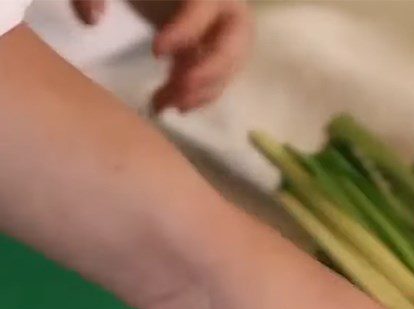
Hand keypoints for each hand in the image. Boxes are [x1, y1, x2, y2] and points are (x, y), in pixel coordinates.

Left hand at [71, 0, 251, 113]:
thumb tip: (91, 19)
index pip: (203, 6)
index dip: (185, 31)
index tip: (156, 53)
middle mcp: (225, 5)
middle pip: (234, 43)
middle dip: (208, 71)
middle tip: (178, 90)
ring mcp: (226, 29)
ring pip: (230, 65)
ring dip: (203, 91)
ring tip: (168, 105)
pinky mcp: (219, 47)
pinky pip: (222, 75)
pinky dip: (202, 94)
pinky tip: (174, 104)